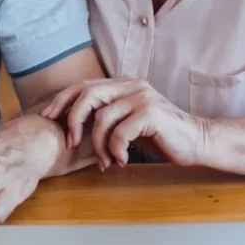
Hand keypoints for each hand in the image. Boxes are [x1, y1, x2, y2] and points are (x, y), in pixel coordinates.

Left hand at [41, 78, 207, 168]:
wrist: (197, 143)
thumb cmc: (159, 136)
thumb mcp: (127, 122)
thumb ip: (105, 115)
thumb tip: (71, 122)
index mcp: (123, 84)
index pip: (83, 86)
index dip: (62, 100)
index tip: (47, 118)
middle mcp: (131, 85)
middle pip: (87, 95)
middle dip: (72, 121)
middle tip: (71, 144)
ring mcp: (142, 97)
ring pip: (101, 118)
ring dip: (98, 144)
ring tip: (105, 161)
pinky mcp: (151, 113)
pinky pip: (119, 132)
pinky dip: (116, 149)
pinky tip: (122, 160)